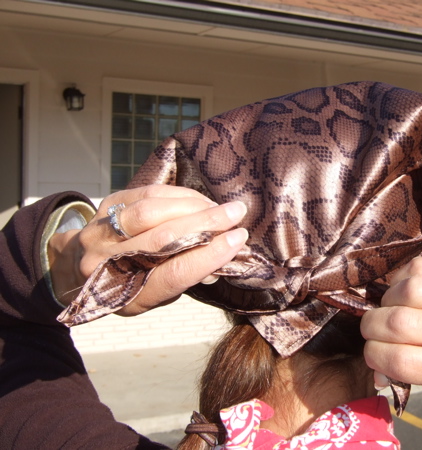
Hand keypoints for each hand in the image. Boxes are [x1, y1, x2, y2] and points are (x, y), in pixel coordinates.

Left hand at [48, 185, 247, 314]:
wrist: (78, 266)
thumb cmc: (129, 283)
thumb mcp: (154, 295)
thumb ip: (185, 277)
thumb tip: (225, 253)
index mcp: (126, 294)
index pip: (173, 275)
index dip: (209, 256)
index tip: (237, 240)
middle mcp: (109, 263)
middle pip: (163, 239)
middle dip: (206, 224)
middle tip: (236, 215)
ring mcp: (102, 232)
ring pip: (153, 212)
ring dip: (194, 206)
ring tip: (219, 207)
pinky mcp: (106, 205)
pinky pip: (147, 194)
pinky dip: (179, 195)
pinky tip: (199, 200)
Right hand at [361, 257, 421, 396]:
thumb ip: (420, 378)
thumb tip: (377, 369)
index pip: (404, 361)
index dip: (375, 357)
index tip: (372, 354)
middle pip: (401, 324)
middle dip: (373, 327)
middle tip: (373, 330)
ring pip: (408, 290)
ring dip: (387, 301)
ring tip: (391, 309)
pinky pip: (419, 267)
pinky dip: (402, 279)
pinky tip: (406, 291)